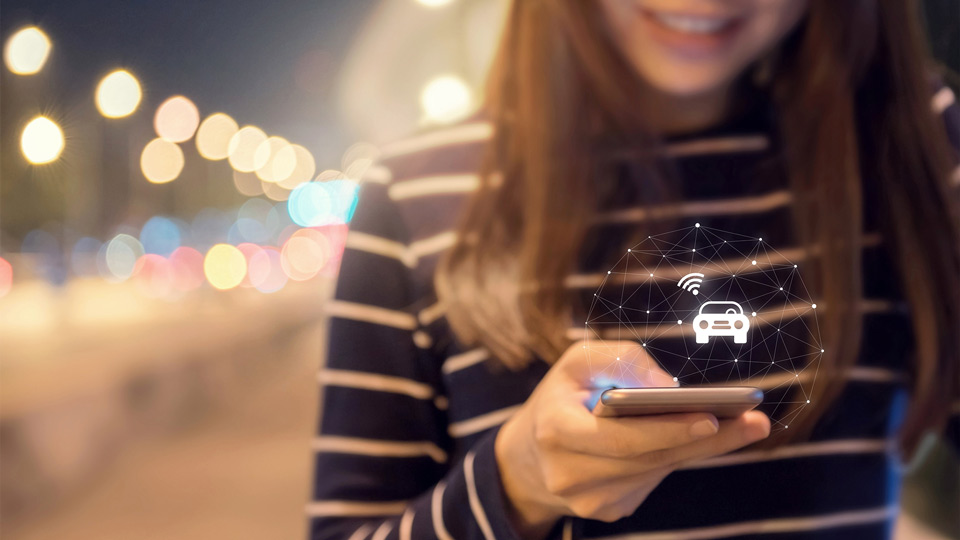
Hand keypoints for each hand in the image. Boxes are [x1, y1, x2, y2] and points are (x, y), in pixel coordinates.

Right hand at [494, 340, 770, 537]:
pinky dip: (675, 457)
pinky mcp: (607, 511)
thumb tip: (669, 387)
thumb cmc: (563, 396)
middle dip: (705, 438)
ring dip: (700, 447)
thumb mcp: (579, 362)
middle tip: (755, 422)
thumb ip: (622, 361)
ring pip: (656, 470)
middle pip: (650, 458)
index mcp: (555, 430)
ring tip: (747, 426)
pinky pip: (651, 481)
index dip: (666, 429)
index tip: (712, 416)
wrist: (530, 456)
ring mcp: (588, 500)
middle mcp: (568, 474)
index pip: (619, 436)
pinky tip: (700, 438)